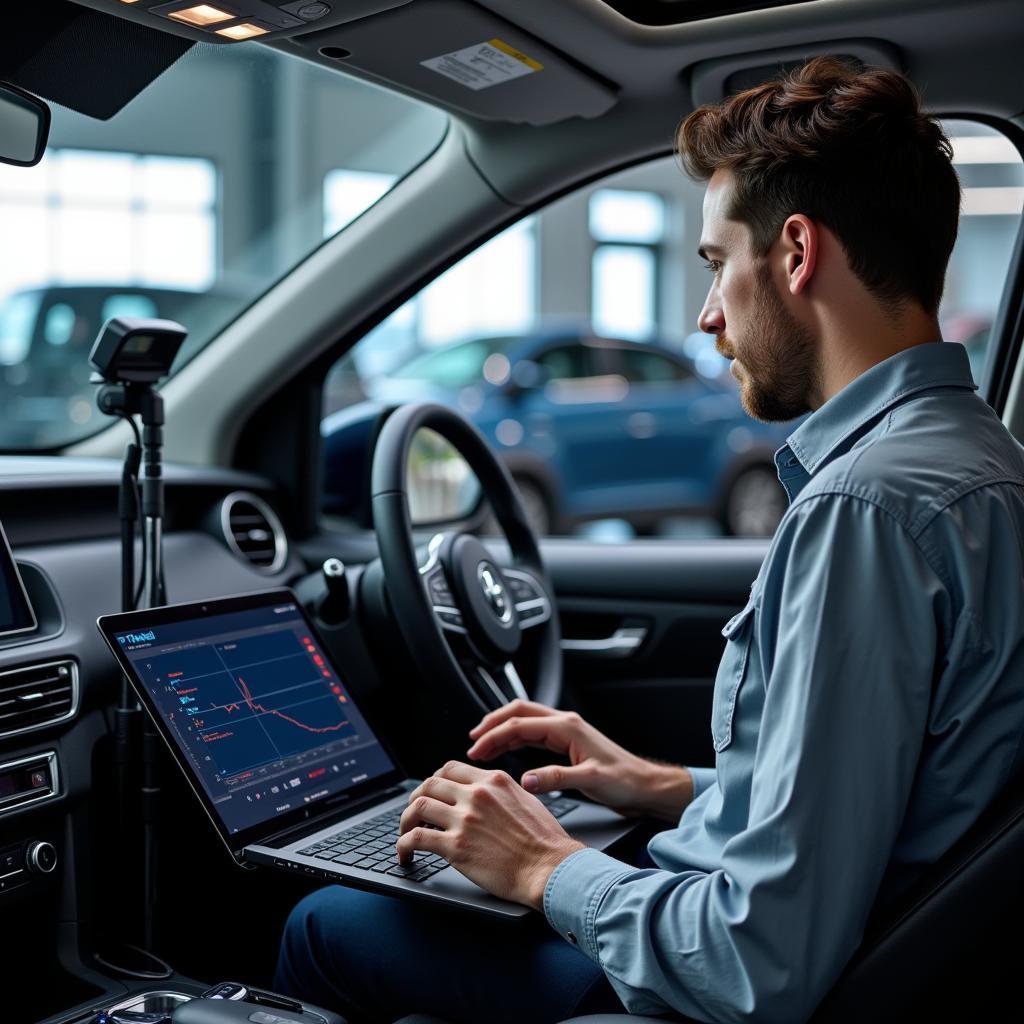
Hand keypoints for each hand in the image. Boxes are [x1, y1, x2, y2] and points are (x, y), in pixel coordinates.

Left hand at [396, 760, 583, 909]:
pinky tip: (405, 854)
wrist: (549, 868)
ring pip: (417, 807)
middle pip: (429, 784)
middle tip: (414, 812)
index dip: (435, 780)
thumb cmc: (544, 841)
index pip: (450, 768)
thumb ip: (501, 792)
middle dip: (416, 798)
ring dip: (405, 821)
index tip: (432, 793)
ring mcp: (464, 819)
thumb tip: (488, 794)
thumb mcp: (526, 800)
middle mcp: (476, 795)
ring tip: (405, 833)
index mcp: (494, 780)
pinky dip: (403, 845)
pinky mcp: (455, 847)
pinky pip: (416, 838)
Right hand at [466, 699, 693, 822]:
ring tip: (483, 746)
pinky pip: (533, 732)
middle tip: (473, 741)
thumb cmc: (624, 781)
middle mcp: (565, 723)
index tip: (475, 750)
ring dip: (502, 730)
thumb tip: (526, 780)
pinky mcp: (567, 742)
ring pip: (525, 720)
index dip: (494, 736)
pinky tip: (506, 750)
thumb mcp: (590, 781)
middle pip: (519, 712)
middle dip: (492, 724)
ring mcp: (566, 731)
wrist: (643, 785)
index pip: (520, 724)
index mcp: (567, 727)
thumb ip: (556, 779)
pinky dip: (515, 738)